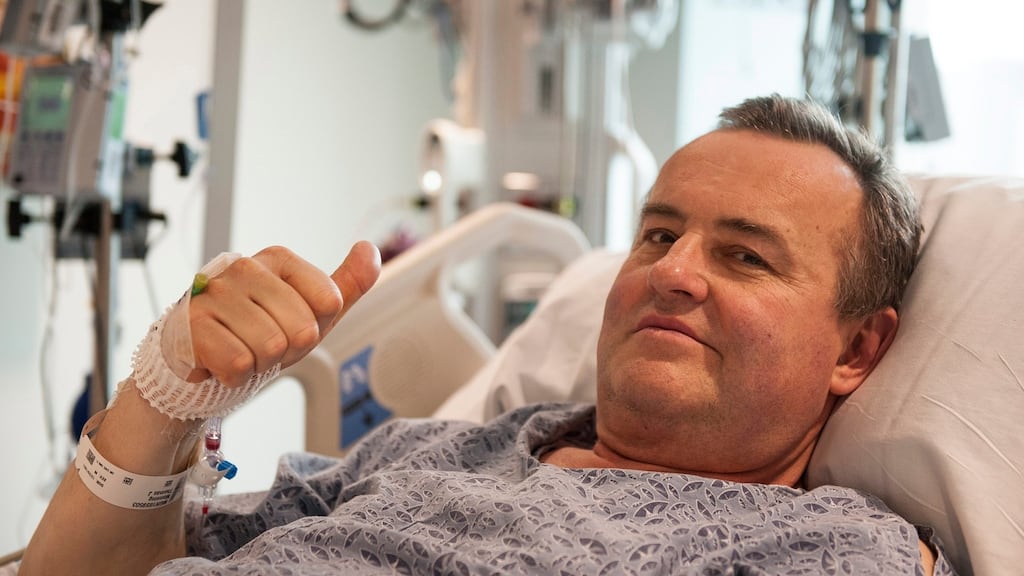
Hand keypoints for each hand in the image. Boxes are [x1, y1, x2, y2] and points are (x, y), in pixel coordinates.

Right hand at [186, 242, 380, 386]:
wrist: (202, 354)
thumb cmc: (261, 328)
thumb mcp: (311, 309)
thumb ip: (347, 283)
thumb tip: (368, 249)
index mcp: (279, 259)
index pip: (329, 301)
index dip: (315, 328)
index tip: (291, 326)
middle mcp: (245, 267)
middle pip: (302, 329)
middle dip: (288, 350)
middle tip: (264, 343)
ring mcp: (215, 293)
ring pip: (271, 347)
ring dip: (260, 364)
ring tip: (242, 349)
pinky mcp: (191, 323)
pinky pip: (237, 363)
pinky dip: (235, 375)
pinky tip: (221, 359)